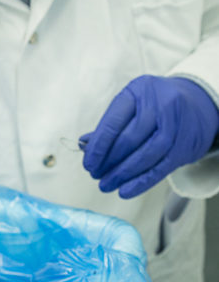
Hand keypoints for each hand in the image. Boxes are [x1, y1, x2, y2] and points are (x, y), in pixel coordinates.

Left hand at [81, 75, 218, 197]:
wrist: (195, 105)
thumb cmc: (154, 105)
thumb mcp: (131, 104)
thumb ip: (109, 125)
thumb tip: (84, 144)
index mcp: (139, 91)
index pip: (113, 123)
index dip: (98, 147)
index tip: (88, 164)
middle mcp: (159, 105)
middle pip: (129, 139)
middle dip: (109, 162)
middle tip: (95, 176)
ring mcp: (175, 125)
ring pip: (146, 155)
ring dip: (123, 174)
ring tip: (107, 185)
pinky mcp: (184, 145)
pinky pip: (161, 168)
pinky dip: (141, 182)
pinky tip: (125, 190)